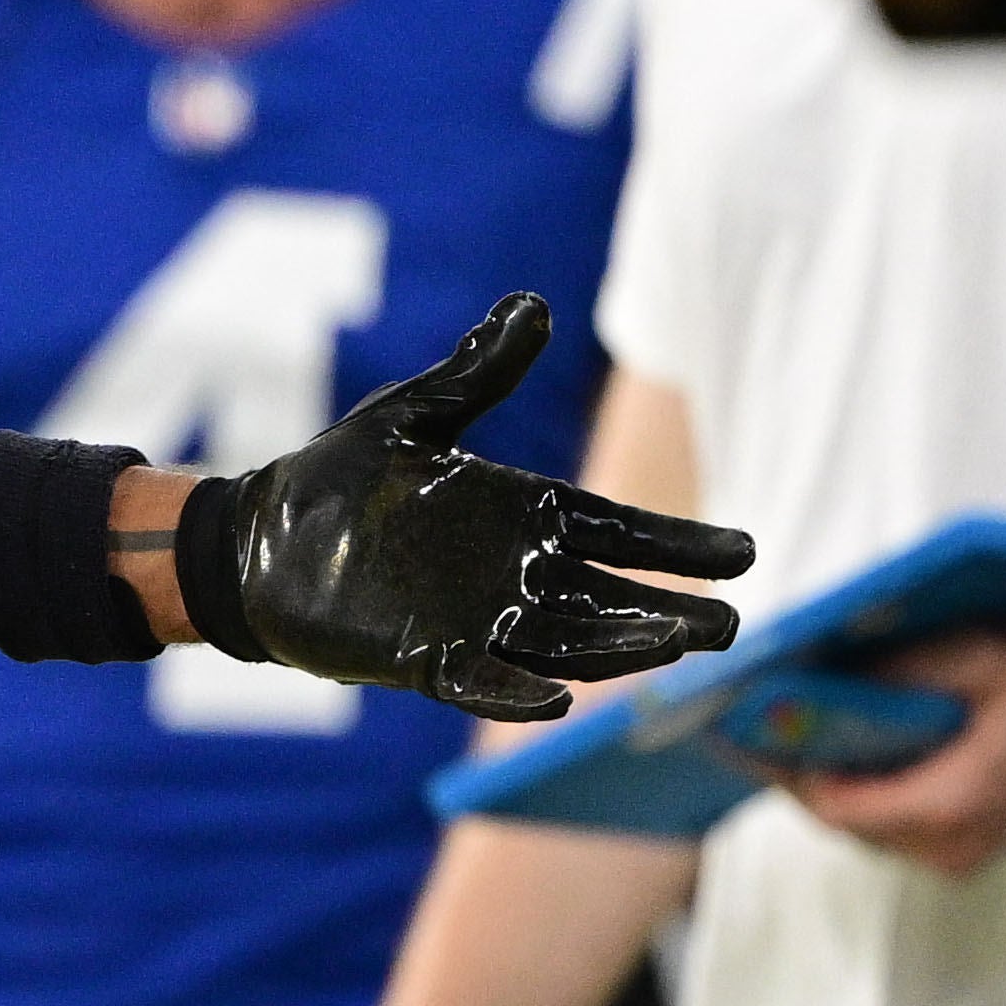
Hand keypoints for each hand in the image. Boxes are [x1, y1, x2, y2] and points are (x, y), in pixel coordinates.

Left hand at [198, 293, 750, 716]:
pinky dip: (516, 694)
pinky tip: (557, 701)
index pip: (619, 532)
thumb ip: (477, 373)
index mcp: (525, 516)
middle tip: (730, 624)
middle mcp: (514, 575)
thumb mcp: (413, 414)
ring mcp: (474, 621)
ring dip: (616, 648)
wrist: (261, 537)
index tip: (743, 554)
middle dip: (668, 610)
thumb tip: (533, 303)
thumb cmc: (343, 474)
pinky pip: (481, 682)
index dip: (679, 545)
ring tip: (672, 645)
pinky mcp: (424, 660)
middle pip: (609, 597)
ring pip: (564, 643)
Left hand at [782, 627, 1005, 880]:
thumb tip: (818, 682)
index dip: (789, 777)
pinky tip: (850, 759)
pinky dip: (870, 799)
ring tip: (797, 743)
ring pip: (870, 833)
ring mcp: (961, 857)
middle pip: (848, 824)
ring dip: (836, 791)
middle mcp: (951, 847)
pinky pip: (898, 832)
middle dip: (806, 781)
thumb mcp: (969, 657)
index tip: (748, 742)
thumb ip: (893, 675)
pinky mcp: (966, 853)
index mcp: (950, 804)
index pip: (840, 807)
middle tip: (761, 736)